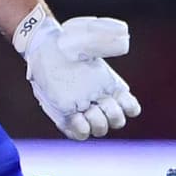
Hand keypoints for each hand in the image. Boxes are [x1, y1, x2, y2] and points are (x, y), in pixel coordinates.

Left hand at [13, 7, 141, 139]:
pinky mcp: (66, 117)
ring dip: (97, 123)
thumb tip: (124, 41)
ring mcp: (83, 111)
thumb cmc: (68, 44)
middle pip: (117, 121)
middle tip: (100, 104)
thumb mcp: (89, 41)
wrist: (44, 50)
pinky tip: (75, 117)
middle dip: (112, 116)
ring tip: (86, 111)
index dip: (129, 108)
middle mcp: (99, 102)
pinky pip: (80, 134)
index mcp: (110, 86)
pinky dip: (81, 130)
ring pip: (100, 129)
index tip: (118, 98)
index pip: (131, 107)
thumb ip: (105, 43)